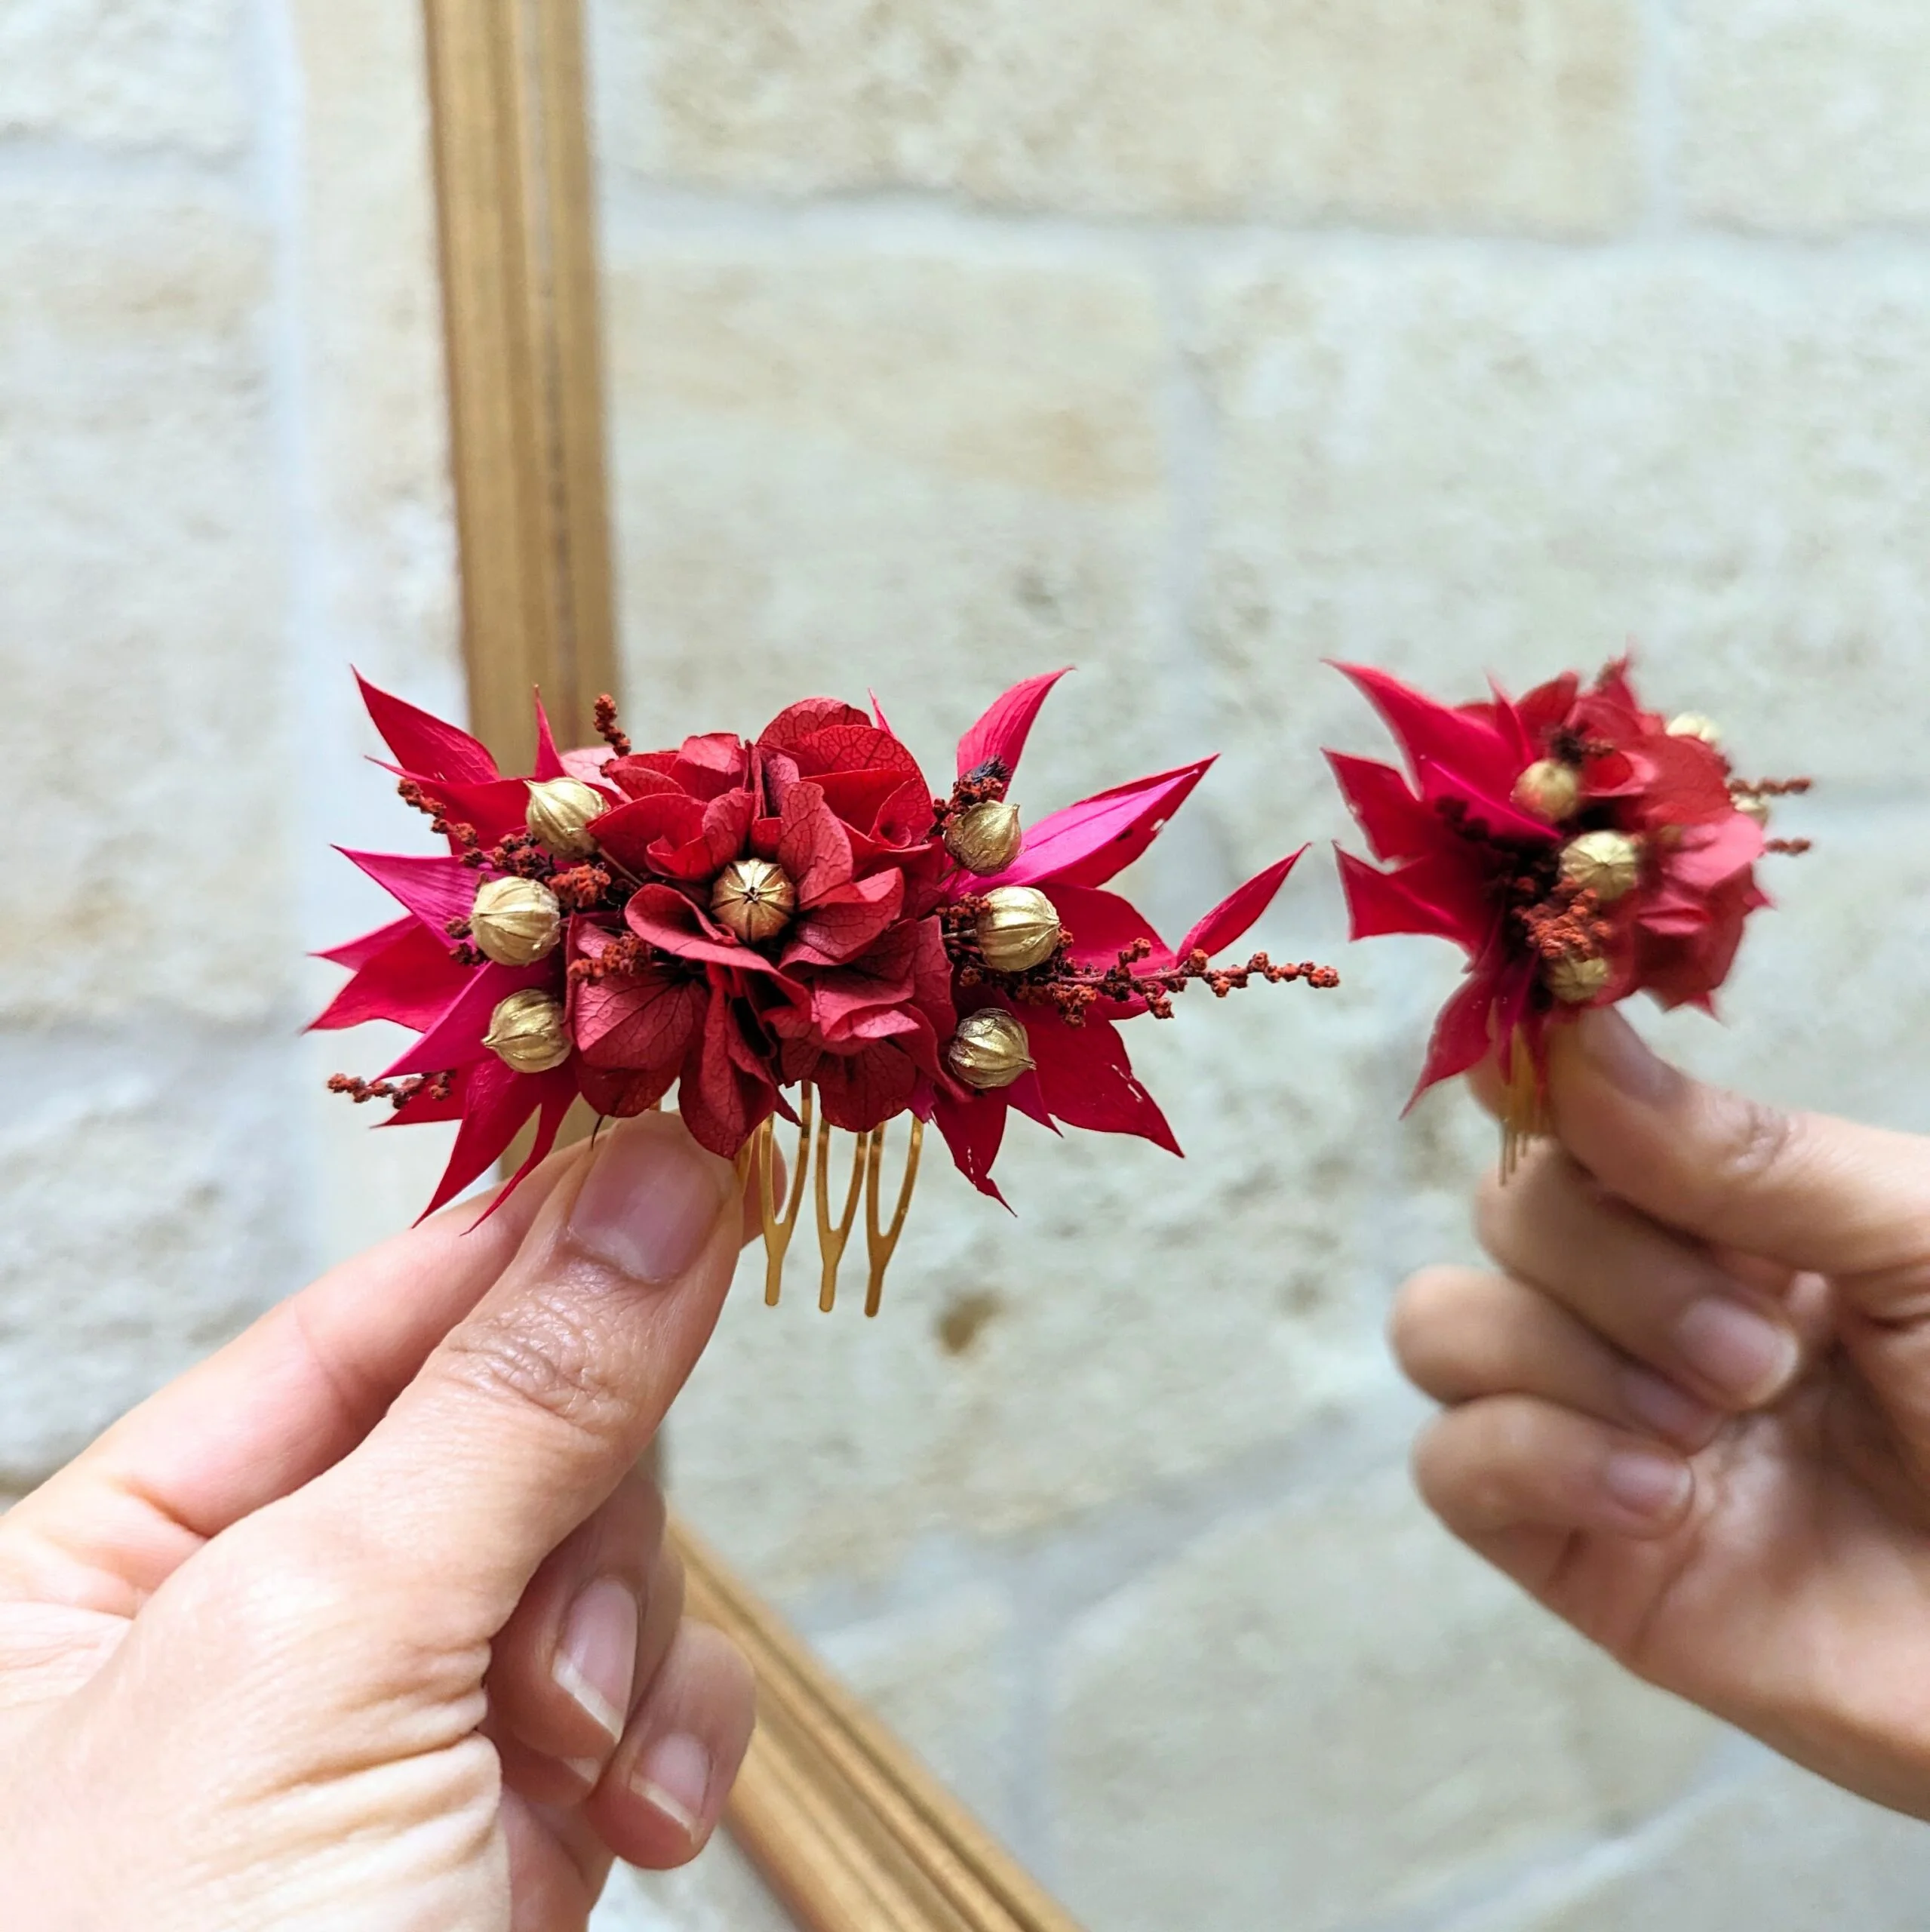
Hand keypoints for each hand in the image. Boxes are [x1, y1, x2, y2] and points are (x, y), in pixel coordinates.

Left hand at [0, 1111, 757, 1931]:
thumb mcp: (329, 1653)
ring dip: (627, 1643)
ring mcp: (389, 1730)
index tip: (683, 1152)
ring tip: (576, 1770)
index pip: (366, 1315)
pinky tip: (629, 1824)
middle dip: (576, 1516)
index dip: (530, 1237)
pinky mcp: (502, 1823)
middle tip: (551, 1638)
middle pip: (508, 1432)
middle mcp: (249, 1628)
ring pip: (594, 1557)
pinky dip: (665, 1737)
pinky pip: (636, 1691)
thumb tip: (659, 1174)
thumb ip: (512, 1399)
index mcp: (105, 1558)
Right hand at [1392, 1009, 1929, 1818]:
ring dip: (1561, 1358)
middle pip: (1506, 1213)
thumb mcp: (1918, 1243)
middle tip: (1758, 1356)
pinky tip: (1659, 1499)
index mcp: (1737, 1222)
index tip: (1538, 1065)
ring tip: (1707, 1430)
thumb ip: (1741, 1151)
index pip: (1574, 1120)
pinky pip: (1451, 1464)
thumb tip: (1568, 1034)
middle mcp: (1650, 1312)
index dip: (1541, 1087)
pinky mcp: (1577, 1553)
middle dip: (1610, 1267)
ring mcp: (1604, 1429)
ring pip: (1443, 1325)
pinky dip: (1532, 1457)